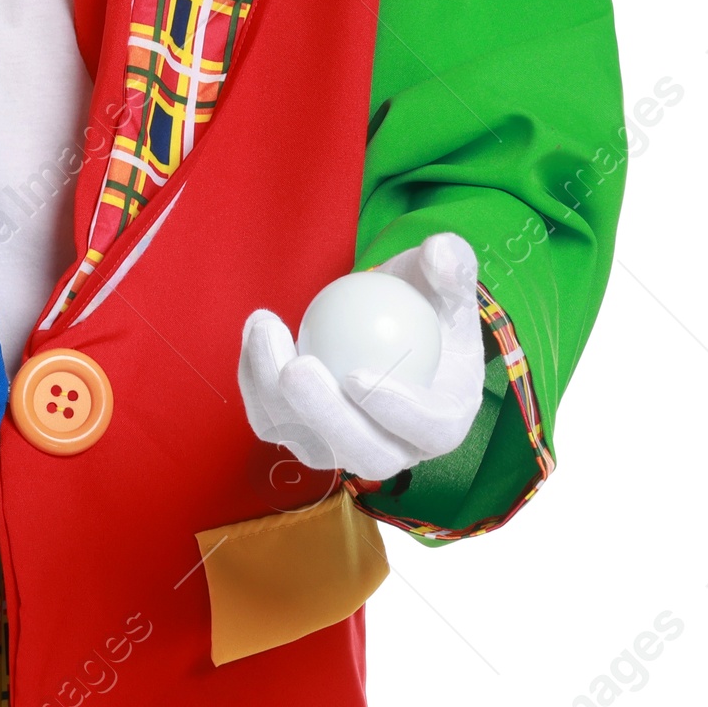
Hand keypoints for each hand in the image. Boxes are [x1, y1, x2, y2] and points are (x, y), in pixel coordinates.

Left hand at [238, 233, 484, 479]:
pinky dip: (256, 381)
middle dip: (325, 417)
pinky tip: (255, 332)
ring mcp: (351, 448)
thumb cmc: (426, 301)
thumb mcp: (446, 277)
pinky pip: (275, 422)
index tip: (356, 375)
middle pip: (366, 454)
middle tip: (297, 367)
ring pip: (310, 444)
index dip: (397, 412)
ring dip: (276, 395)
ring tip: (264, 330)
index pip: (430, 431)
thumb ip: (452, 266)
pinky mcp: (309, 436)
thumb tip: (440, 253)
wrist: (388, 319)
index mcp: (445, 419)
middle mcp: (401, 448)